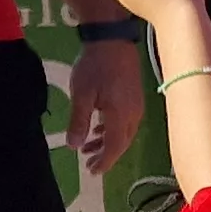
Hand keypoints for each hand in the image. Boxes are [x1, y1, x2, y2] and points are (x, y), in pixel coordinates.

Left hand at [66, 36, 145, 174]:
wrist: (113, 40)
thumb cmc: (95, 67)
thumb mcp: (81, 95)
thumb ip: (78, 122)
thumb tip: (73, 146)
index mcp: (121, 116)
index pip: (114, 147)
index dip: (104, 162)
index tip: (91, 171)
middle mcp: (133, 115)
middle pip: (122, 143)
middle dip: (106, 155)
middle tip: (89, 164)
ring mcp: (136, 106)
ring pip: (124, 133)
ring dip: (107, 143)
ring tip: (89, 147)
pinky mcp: (135, 98)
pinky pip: (126, 122)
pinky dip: (112, 130)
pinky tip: (100, 127)